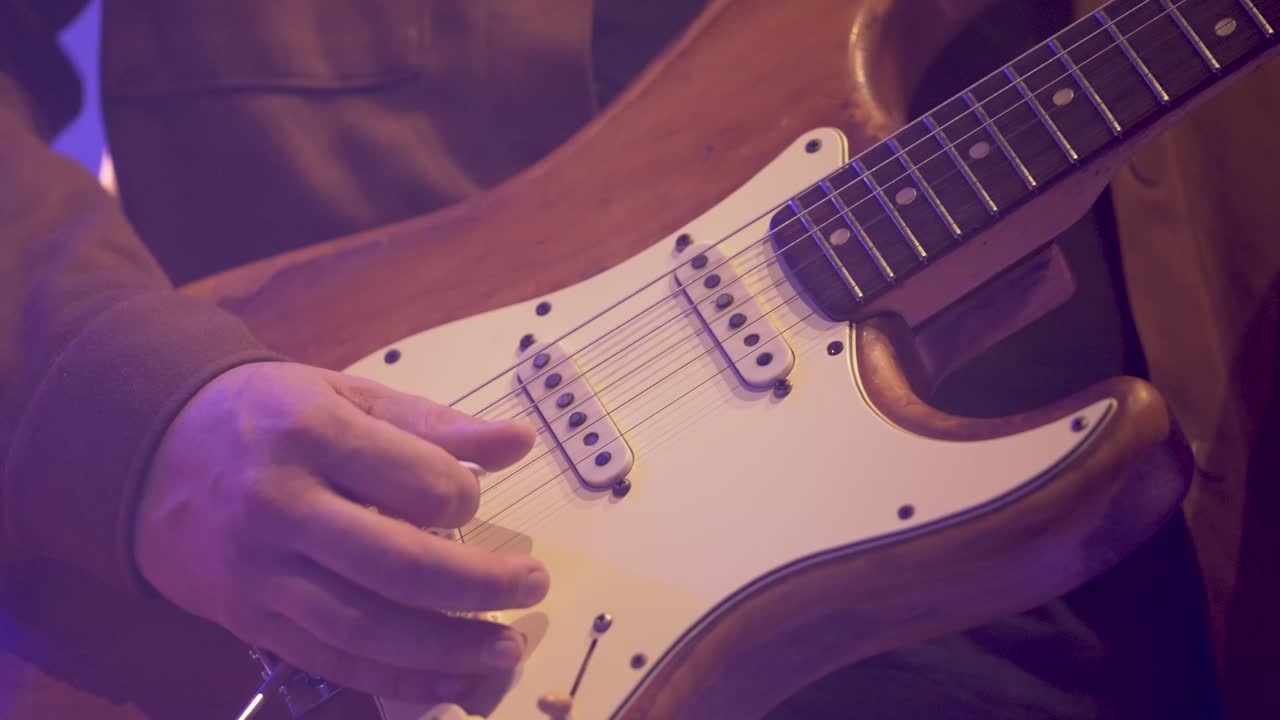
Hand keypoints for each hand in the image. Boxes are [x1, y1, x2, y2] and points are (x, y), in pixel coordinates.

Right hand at [134, 361, 543, 703]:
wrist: (150, 451)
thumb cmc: (265, 416)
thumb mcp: (345, 395)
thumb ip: (434, 423)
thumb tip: (519, 441)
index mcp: (311, 434)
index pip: (418, 483)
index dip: (465, 497)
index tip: (472, 499)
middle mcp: (280, 506)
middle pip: (398, 566)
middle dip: (480, 586)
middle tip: (533, 585)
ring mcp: (259, 571)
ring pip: (365, 629)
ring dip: (448, 648)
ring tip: (506, 647)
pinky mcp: (246, 618)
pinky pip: (330, 661)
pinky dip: (396, 678)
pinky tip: (448, 679)